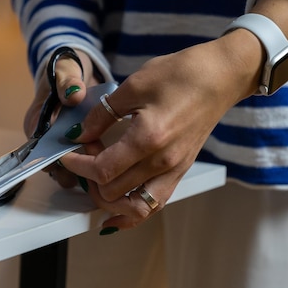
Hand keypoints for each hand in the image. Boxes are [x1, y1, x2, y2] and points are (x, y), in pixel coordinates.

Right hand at [23, 48, 99, 187]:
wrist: (76, 73)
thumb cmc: (65, 72)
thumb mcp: (64, 71)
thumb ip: (67, 81)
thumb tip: (74, 95)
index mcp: (35, 125)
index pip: (40, 152)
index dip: (56, 159)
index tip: (77, 156)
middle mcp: (44, 141)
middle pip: (55, 167)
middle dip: (74, 169)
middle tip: (96, 162)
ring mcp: (60, 146)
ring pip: (68, 170)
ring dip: (85, 171)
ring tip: (105, 163)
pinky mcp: (76, 149)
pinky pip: (82, 166)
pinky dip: (93, 166)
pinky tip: (110, 161)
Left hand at [61, 33, 260, 229]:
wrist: (220, 76)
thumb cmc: (180, 74)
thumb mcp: (133, 86)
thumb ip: (101, 115)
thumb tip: (78, 134)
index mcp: (148, 139)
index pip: (102, 170)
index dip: (78, 165)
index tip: (66, 154)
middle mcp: (163, 162)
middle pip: (113, 192)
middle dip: (89, 178)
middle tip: (86, 155)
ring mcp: (174, 170)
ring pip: (134, 208)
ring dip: (108, 199)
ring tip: (97, 181)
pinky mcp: (180, 172)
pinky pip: (154, 204)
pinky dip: (132, 212)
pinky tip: (115, 212)